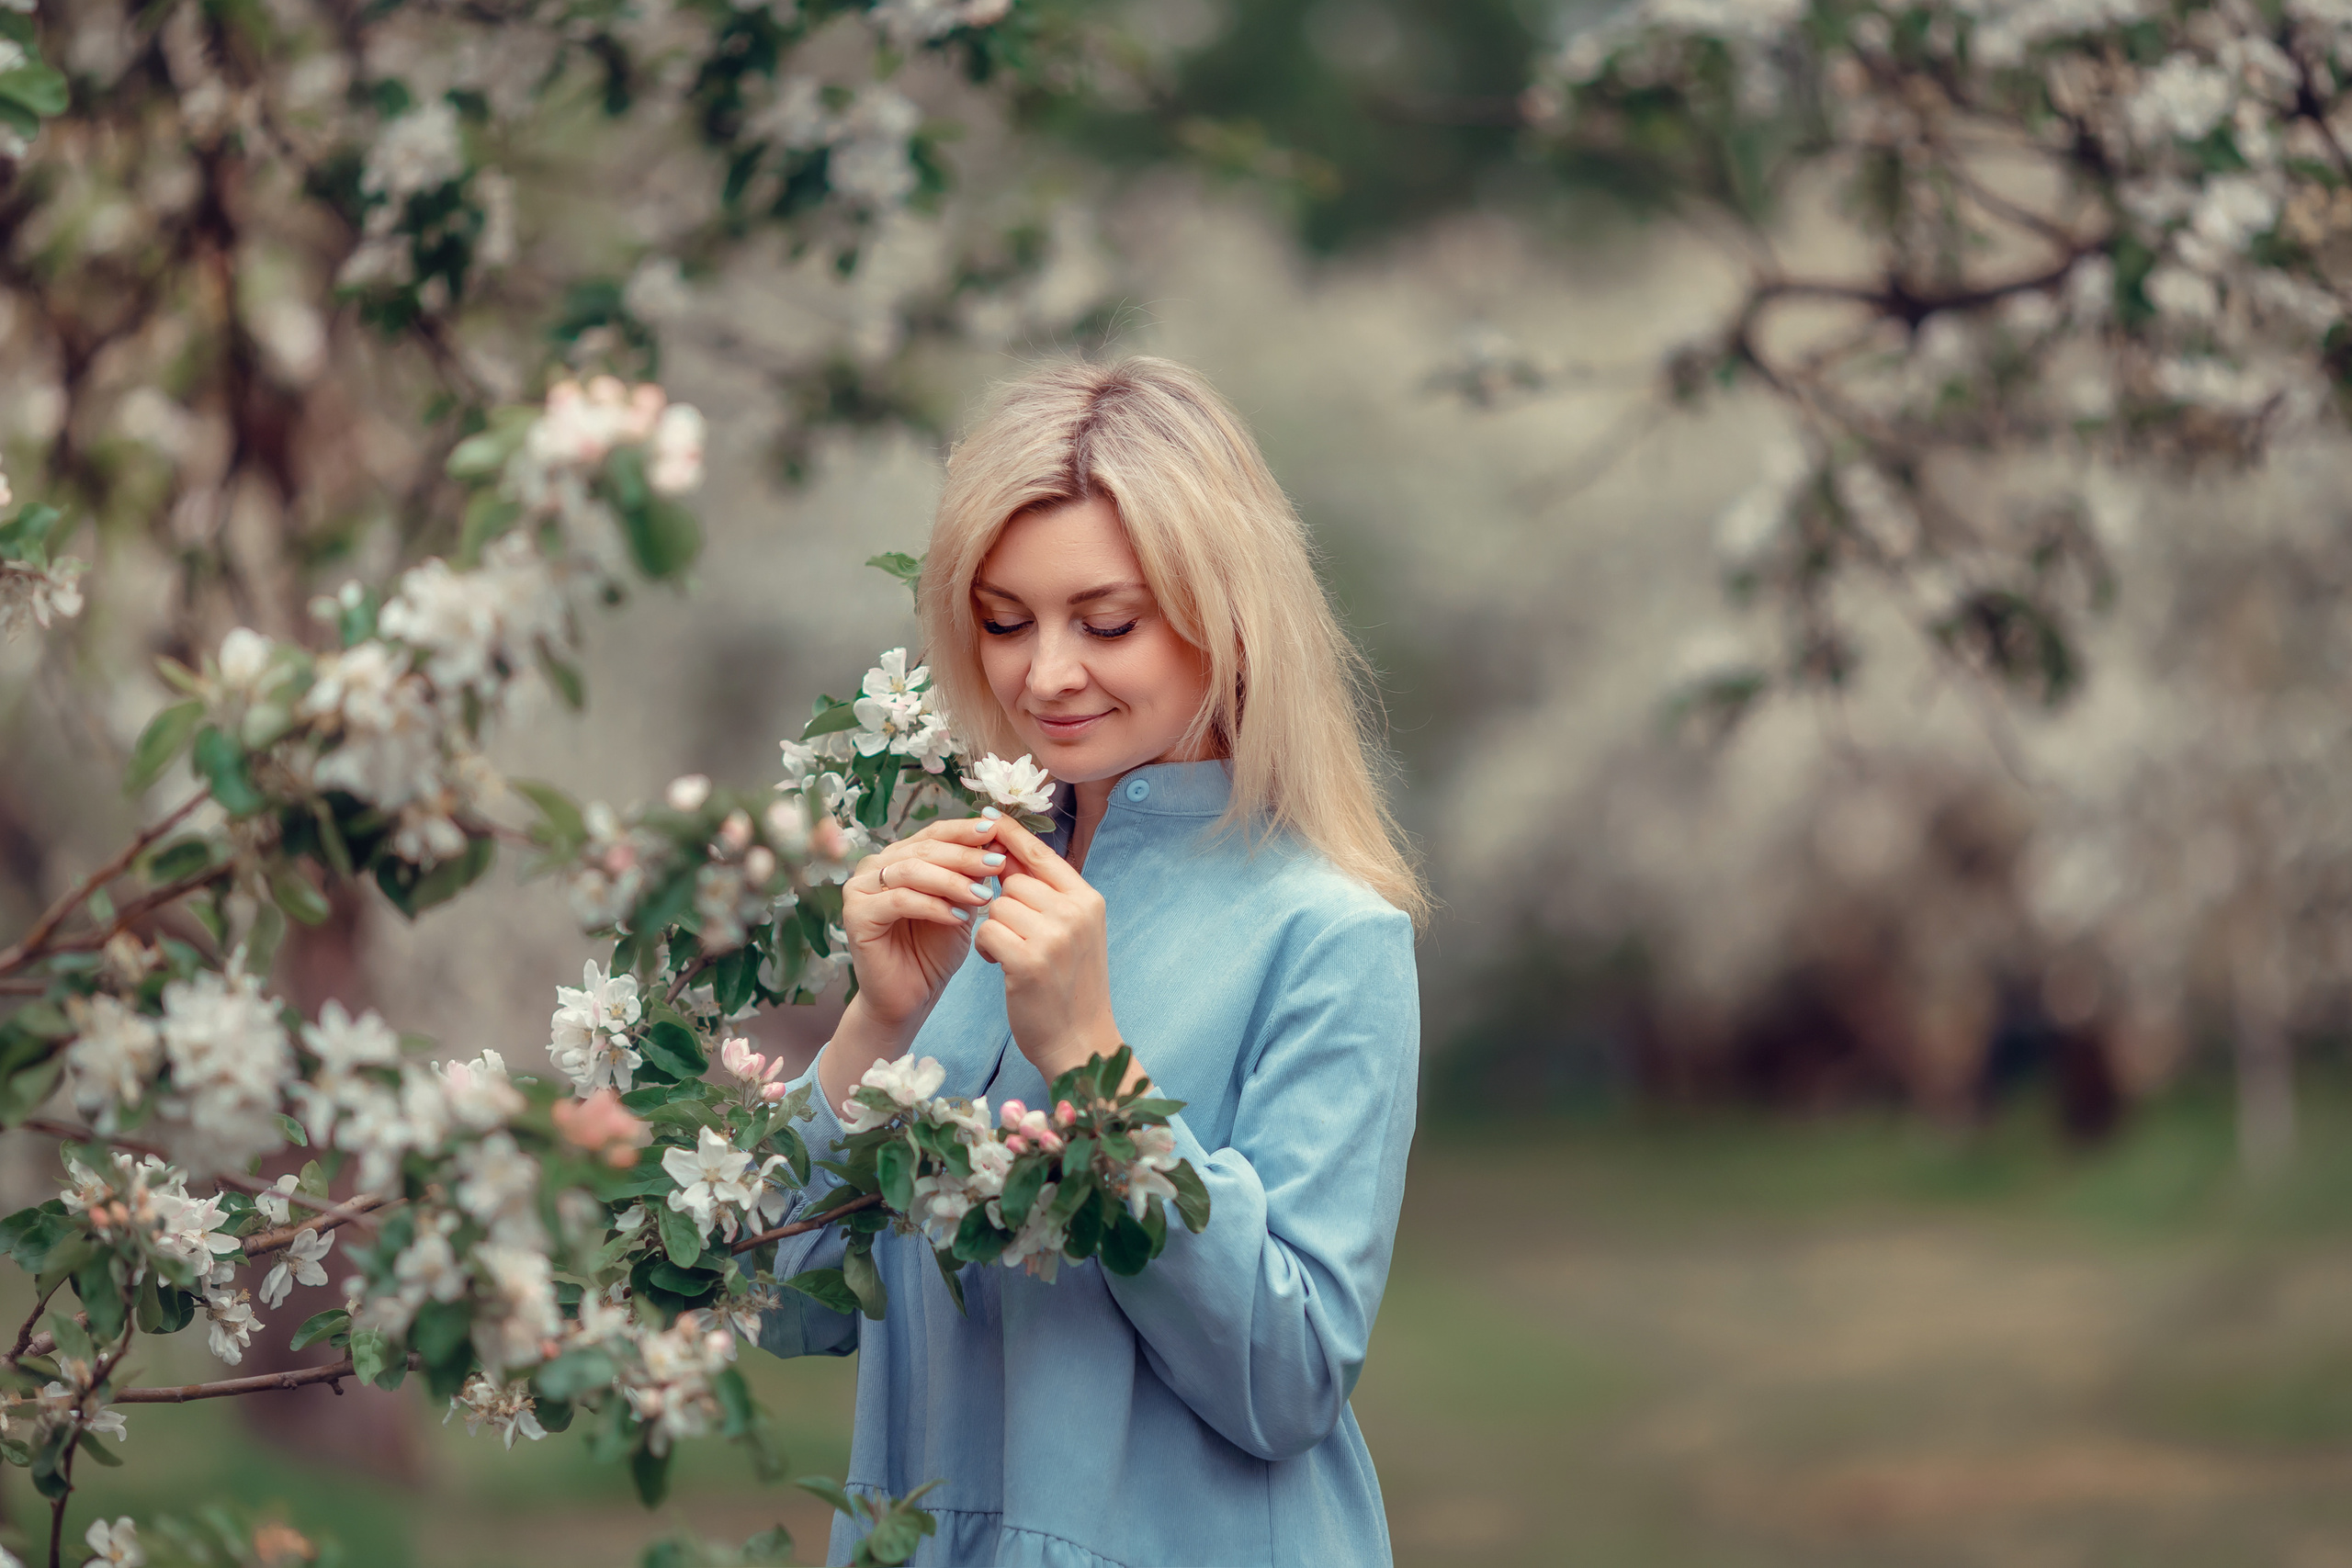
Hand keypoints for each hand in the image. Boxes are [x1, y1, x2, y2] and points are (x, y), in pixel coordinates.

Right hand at [840, 816, 1003, 1034]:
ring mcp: (860, 890)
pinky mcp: (856, 915)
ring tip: (984, 895)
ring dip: (952, 881)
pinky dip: (933, 906)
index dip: (965, 830)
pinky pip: (899, 901)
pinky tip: (959, 917)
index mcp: (897, 858)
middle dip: (964, 855)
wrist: (910, 997)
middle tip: (997, 863)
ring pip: (911, 871)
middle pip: (924, 849)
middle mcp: (874, 867)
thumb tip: (998, 840)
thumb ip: (971, 875)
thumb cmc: (933, 951)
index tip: (997, 829)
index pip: (933, 833)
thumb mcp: (960, 906)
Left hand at [972, 810, 1125, 1083]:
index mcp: (1088, 900)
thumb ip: (1047, 894)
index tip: (986, 819)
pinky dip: (985, 947)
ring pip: (997, 903)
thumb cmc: (1070, 986)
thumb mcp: (1072, 932)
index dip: (1011, 834)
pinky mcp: (1029, 961)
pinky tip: (998, 964)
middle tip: (1013, 933)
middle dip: (1002, 902)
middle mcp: (1076, 912)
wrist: (1080, 1042)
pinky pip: (987, 930)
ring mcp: (1055, 936)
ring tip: (1008, 952)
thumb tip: (1005, 852)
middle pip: (1014, 878)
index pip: (1043, 853)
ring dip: (993, 927)